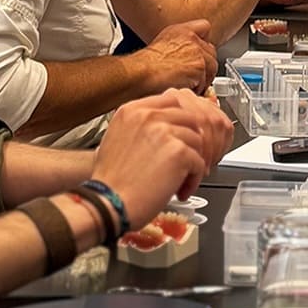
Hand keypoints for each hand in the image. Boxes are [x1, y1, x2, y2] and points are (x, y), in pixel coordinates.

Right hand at [92, 89, 233, 228]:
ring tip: (178, 180)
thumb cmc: (111, 182)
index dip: (180, 121)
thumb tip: (165, 124)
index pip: (172, 100)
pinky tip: (179, 190)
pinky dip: (193, 179)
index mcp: (133, 110)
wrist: (107, 207)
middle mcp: (149, 115)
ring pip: (197, 140)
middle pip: (189, 118)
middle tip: (183, 162)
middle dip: (189, 142)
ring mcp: (164, 131)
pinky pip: (199, 162)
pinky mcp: (178, 152)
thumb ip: (141, 125)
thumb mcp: (117, 138)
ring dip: (192, 162)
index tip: (180, 138)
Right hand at [141, 20, 217, 94]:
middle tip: (192, 77)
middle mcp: (191, 38)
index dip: (203, 44)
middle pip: (211, 54)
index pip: (204, 28)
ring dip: (201, 81)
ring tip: (185, 85)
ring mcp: (197, 52)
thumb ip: (179, 46)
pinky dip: (197, 90)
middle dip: (204, 68)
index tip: (200, 55)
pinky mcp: (199, 67)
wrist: (138, 75)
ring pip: (211, 70)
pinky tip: (183, 89)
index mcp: (182, 31)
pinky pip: (206, 83)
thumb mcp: (161, 46)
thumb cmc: (142, 68)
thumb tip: (188, 59)